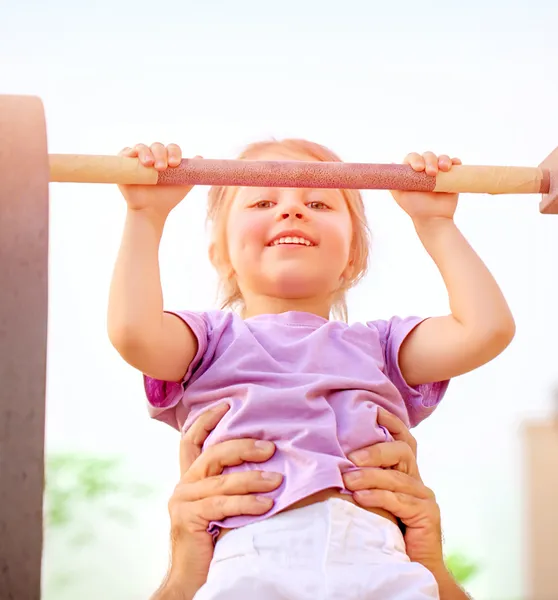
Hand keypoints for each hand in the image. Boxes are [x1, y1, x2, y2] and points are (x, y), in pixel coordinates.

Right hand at [117, 143, 197, 216]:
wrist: (151, 211)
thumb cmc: (168, 198)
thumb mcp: (184, 185)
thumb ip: (192, 172)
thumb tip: (200, 157)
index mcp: (167, 158)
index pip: (172, 148)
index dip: (174, 153)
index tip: (175, 164)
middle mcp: (153, 156)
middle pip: (157, 146)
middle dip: (161, 154)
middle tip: (162, 168)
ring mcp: (138, 159)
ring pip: (141, 147)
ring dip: (145, 152)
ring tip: (149, 164)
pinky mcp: (125, 164)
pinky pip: (124, 153)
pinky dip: (128, 152)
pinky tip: (132, 157)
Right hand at [162, 404, 281, 597]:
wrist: (193, 579)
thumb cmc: (216, 540)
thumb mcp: (224, 505)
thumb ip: (233, 483)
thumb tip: (269, 460)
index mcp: (190, 478)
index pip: (191, 439)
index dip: (207, 419)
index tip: (227, 403)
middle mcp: (183, 485)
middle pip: (212, 454)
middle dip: (242, 447)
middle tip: (270, 448)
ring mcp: (182, 501)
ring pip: (220, 480)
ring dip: (252, 479)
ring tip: (278, 480)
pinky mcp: (187, 519)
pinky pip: (221, 505)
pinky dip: (246, 503)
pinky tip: (265, 505)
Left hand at [343, 408, 444, 573]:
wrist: (411, 567)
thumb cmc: (385, 530)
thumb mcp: (372, 498)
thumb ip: (363, 479)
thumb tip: (335, 460)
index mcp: (406, 471)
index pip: (402, 438)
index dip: (390, 422)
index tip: (372, 410)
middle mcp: (417, 479)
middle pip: (402, 451)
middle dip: (375, 450)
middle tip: (350, 457)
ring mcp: (424, 496)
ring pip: (397, 477)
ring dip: (370, 477)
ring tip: (347, 480)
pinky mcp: (427, 514)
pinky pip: (399, 500)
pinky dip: (378, 497)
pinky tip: (360, 498)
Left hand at [391, 152, 461, 221]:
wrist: (433, 218)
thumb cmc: (415, 208)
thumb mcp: (400, 195)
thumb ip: (394, 182)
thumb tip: (392, 163)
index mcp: (412, 171)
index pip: (413, 158)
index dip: (415, 160)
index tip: (418, 169)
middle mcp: (425, 169)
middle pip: (427, 156)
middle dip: (430, 161)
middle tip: (432, 173)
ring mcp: (439, 171)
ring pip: (442, 157)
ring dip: (443, 159)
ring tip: (444, 169)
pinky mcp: (452, 175)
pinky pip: (455, 163)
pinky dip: (455, 161)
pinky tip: (454, 165)